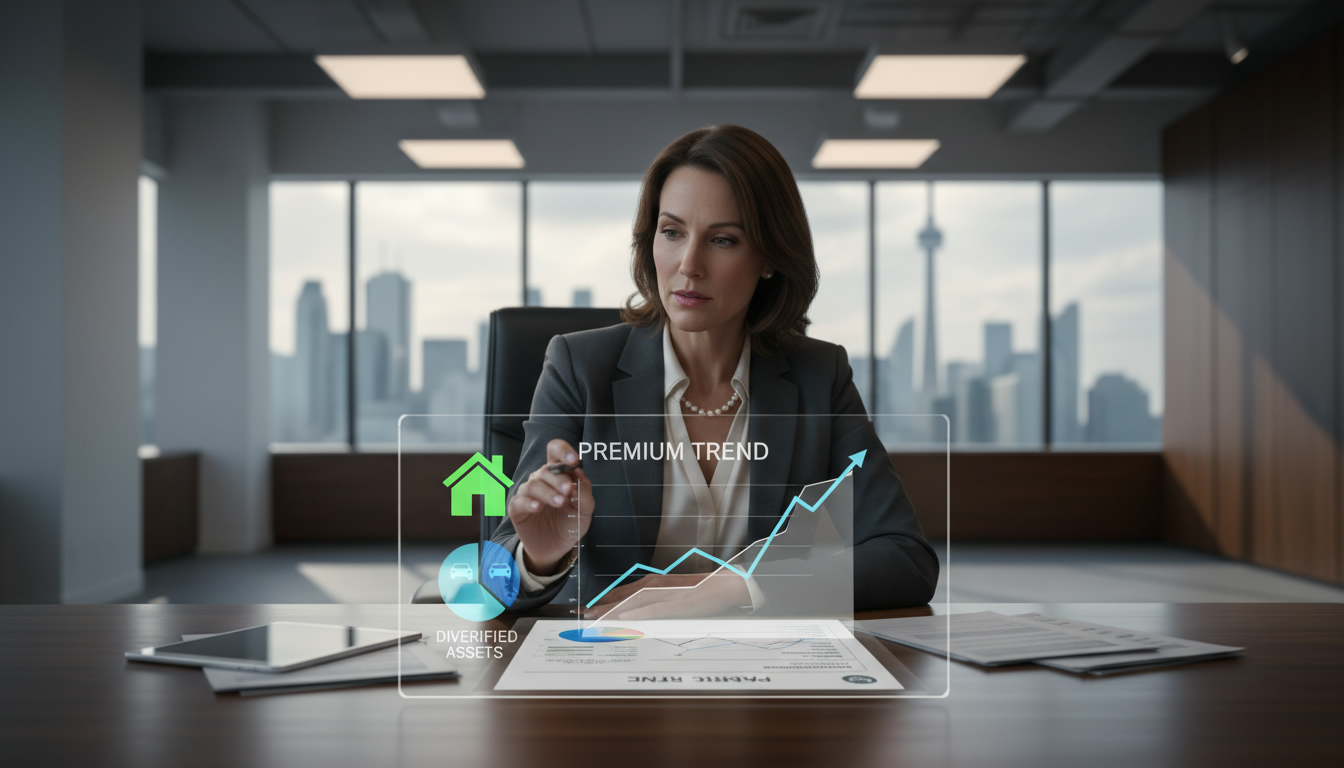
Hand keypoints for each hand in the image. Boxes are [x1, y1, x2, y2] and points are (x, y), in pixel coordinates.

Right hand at [506, 439, 593, 575]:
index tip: (574, 460)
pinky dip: (529, 503)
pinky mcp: (517, 508)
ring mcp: (529, 492)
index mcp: (559, 474)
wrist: (556, 547)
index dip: (564, 451)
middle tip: (568, 491)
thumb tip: (580, 473)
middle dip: (559, 479)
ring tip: (559, 502)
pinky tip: (537, 507)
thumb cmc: (570, 523)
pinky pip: (520, 500)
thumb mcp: (585, 510)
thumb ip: (585, 492)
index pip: (556, 451)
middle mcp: (543, 479)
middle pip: (547, 469)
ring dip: (548, 492)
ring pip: (534, 484)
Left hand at [583, 570, 749, 620]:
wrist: (726, 584)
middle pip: (622, 597)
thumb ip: (656, 600)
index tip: (588, 609)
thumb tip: (638, 611)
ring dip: (612, 610)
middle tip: (582, 616)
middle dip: (601, 607)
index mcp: (654, 583)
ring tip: (595, 618)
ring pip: (632, 603)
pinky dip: (637, 614)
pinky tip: (624, 619)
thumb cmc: (702, 590)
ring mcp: (665, 594)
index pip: (623, 593)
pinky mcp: (677, 604)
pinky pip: (653, 610)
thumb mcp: (674, 593)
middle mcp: (656, 586)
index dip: (604, 602)